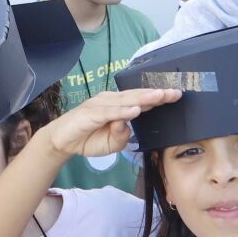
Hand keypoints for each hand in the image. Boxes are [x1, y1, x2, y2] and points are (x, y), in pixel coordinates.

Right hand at [42, 88, 180, 160]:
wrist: (61, 141)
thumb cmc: (88, 139)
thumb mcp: (112, 144)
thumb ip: (122, 136)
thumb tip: (127, 124)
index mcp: (118, 105)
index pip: (141, 99)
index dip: (158, 97)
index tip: (176, 94)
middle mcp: (110, 100)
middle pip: (137, 96)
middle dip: (157, 94)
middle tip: (175, 92)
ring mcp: (100, 105)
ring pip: (126, 100)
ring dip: (144, 98)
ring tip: (160, 96)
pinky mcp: (90, 113)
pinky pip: (109, 112)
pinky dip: (123, 111)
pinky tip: (135, 110)